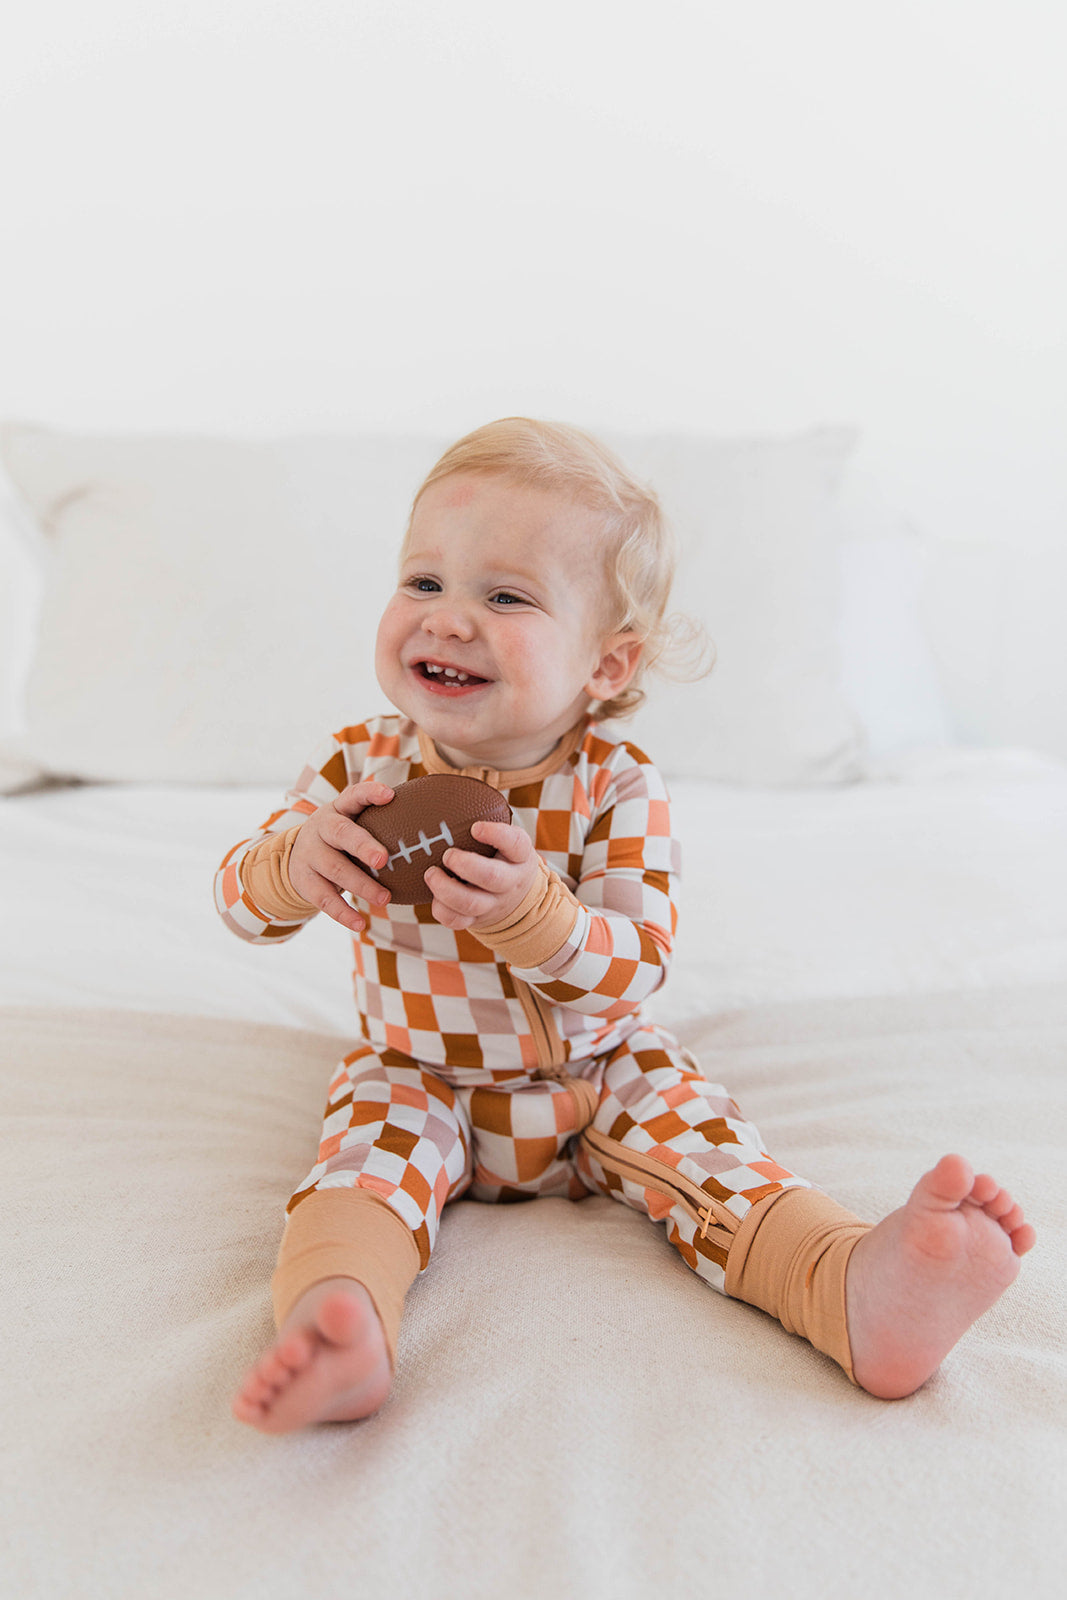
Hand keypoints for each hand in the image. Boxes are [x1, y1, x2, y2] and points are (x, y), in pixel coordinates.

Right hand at [287, 781, 394, 932]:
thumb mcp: (352, 822)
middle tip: (384, 859)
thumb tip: (433, 824)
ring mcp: (310, 854)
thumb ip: (381, 821)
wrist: (294, 856)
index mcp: (338, 809)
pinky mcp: (304, 881)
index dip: (370, 793)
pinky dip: (342, 913)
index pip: (353, 795)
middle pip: (340, 833)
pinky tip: (359, 924)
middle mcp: (321, 828)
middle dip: (362, 845)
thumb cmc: (340, 839)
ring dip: (361, 884)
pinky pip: (323, 899)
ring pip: (334, 868)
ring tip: (385, 898)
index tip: (390, 795)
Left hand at [423, 820, 540, 931]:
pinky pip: (457, 921)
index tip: (476, 827)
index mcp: (520, 857)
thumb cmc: (502, 857)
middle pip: (492, 878)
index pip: (516, 844)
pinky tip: (433, 896)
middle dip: (466, 865)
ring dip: (445, 889)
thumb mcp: (508, 840)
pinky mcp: (477, 921)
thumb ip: (489, 822)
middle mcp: (510, 882)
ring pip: (470, 903)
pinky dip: (441, 909)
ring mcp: (494, 904)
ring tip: (431, 873)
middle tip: (447, 854)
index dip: (497, 835)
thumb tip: (445, 787)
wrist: (516, 900)